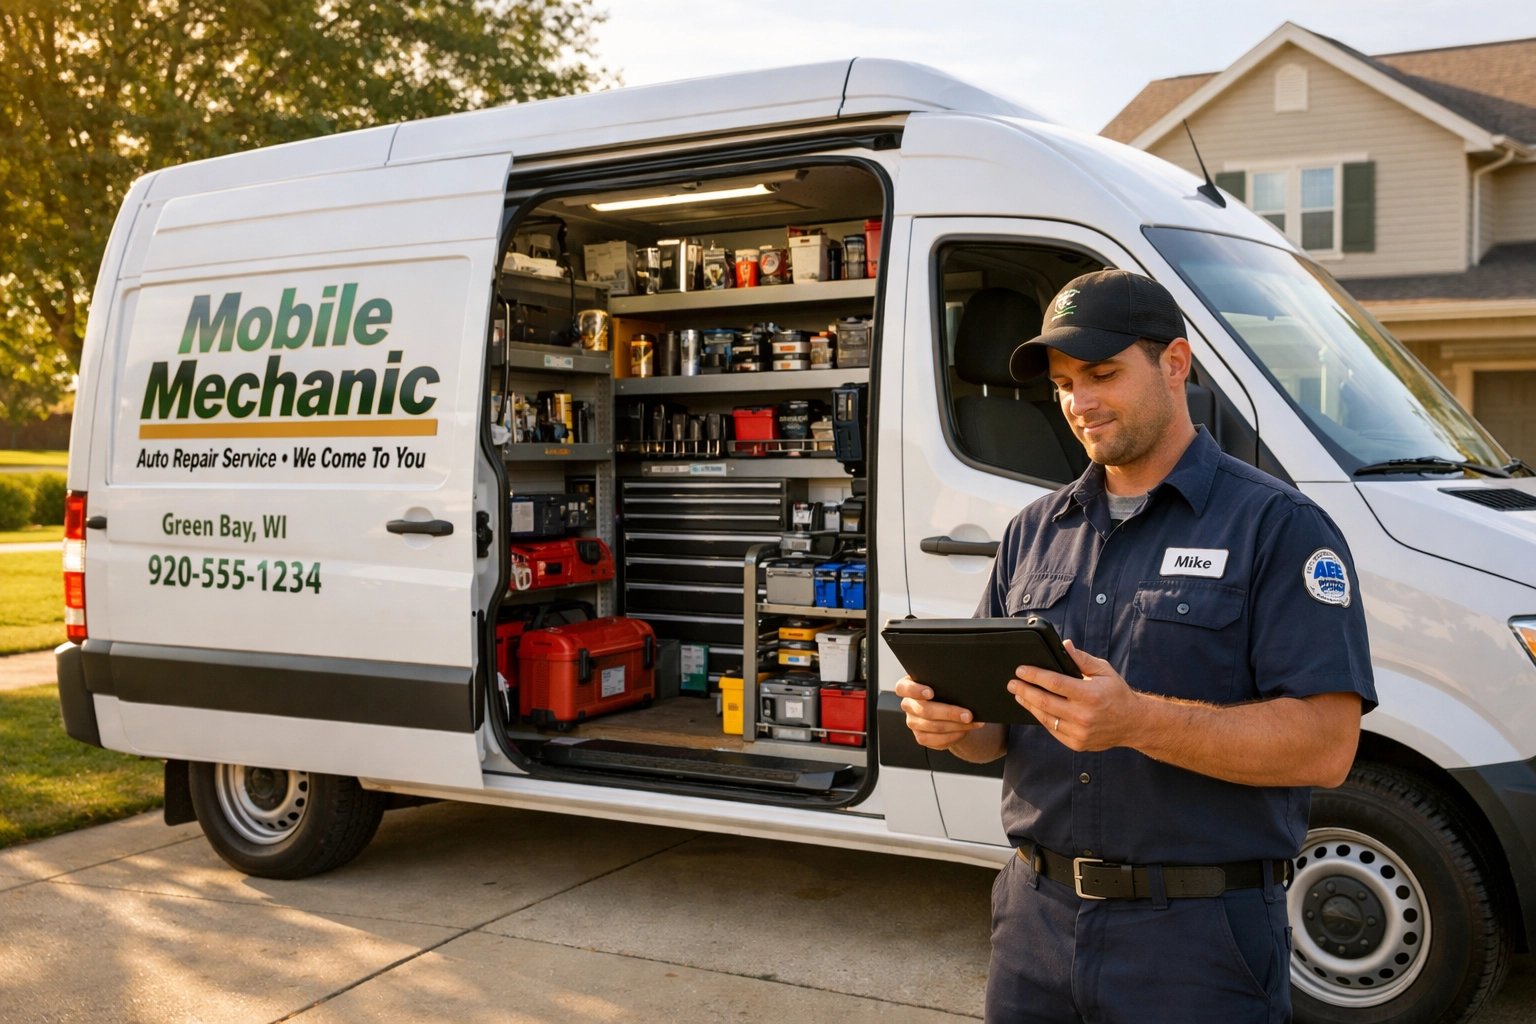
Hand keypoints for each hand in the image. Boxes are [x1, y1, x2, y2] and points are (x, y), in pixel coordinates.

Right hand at [895, 675, 985, 750]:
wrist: (950, 710)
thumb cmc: (946, 692)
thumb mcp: (944, 684)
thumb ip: (946, 684)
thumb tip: (963, 691)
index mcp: (908, 687)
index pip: (903, 688)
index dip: (915, 691)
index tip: (930, 693)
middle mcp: (908, 705)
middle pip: (925, 710)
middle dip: (950, 713)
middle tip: (968, 715)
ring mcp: (913, 722)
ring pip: (934, 727)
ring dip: (957, 726)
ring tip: (973, 723)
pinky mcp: (921, 737)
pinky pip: (936, 740)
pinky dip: (953, 736)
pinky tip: (964, 731)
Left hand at [1008, 640, 1146, 751]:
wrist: (1133, 723)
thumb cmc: (1117, 694)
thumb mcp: (1104, 671)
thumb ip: (1082, 659)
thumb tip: (1064, 645)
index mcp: (1090, 695)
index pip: (1055, 683)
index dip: (1034, 675)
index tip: (1020, 669)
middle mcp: (1083, 716)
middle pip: (1044, 701)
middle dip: (1024, 690)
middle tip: (1012, 683)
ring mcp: (1079, 732)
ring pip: (1045, 717)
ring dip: (1028, 704)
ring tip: (1018, 694)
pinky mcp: (1076, 744)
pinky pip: (1052, 729)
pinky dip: (1040, 717)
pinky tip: (1033, 708)